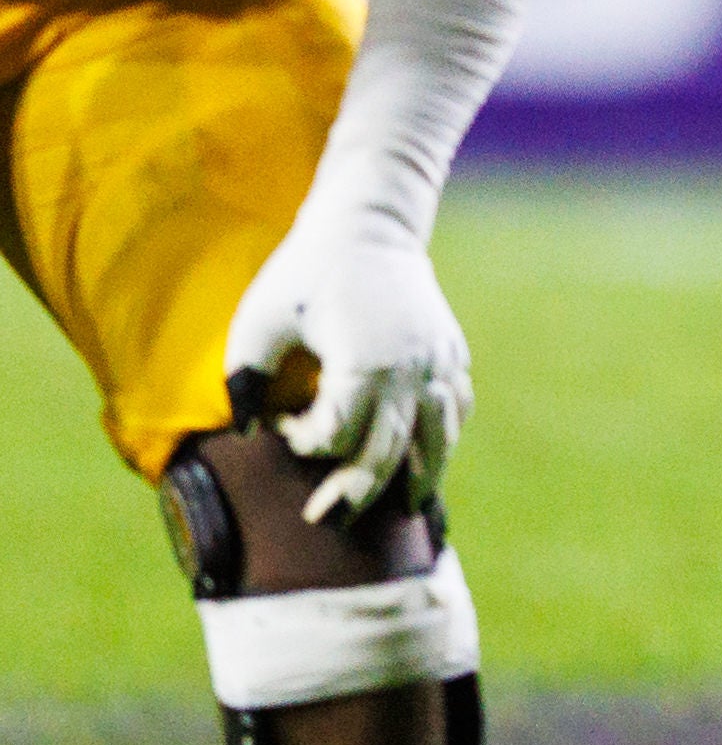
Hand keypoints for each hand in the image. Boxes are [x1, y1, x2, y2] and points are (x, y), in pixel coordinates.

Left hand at [220, 216, 471, 524]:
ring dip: (420, 477)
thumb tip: (245, 431)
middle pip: (389, 450)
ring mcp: (438, 361)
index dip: (300, 440)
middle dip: (357, 490)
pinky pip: (454, 408)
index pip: (337, 434)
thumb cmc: (304, 271)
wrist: (370, 223)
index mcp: (364, 363)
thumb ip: (245, 379)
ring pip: (437, 438)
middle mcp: (411, 369)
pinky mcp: (451, 352)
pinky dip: (442, 438)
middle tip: (328, 521)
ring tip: (406, 509)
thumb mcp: (257, 322)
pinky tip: (428, 456)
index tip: (274, 422)